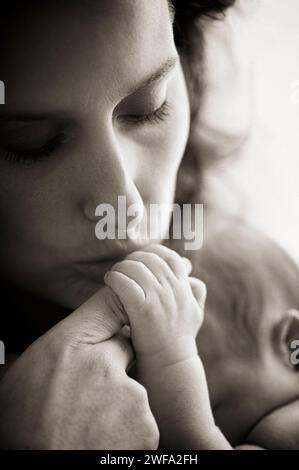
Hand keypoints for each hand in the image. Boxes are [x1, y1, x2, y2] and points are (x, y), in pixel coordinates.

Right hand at [0, 286, 158, 448]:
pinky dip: (130, 425)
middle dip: (112, 363)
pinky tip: (105, 436)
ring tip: (91, 421)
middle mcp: (102, 363)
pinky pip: (143, 415)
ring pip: (133, 383)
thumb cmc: (23, 432)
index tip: (114, 318)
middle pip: (124, 346)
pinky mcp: (145, 425)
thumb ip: (33, 353)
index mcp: (68, 347)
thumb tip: (26, 345)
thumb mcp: (16, 380)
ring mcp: (129, 394)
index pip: (109, 303)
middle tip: (88, 391)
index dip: (112, 313)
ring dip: (120, 398)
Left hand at [104, 245, 205, 359]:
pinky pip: (124, 283)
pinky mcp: (144, 309)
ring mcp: (160, 298)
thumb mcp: (195, 313)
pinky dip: (114, 278)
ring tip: (115, 275)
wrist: (171, 365)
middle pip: (149, 259)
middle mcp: (174, 289)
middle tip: (123, 268)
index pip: (169, 257)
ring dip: (121, 268)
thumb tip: (192, 277)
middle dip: (133, 260)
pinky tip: (110, 282)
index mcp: (185, 287)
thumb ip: (196, 293)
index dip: (152, 253)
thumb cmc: (178, 340)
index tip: (140, 260)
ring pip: (135, 267)